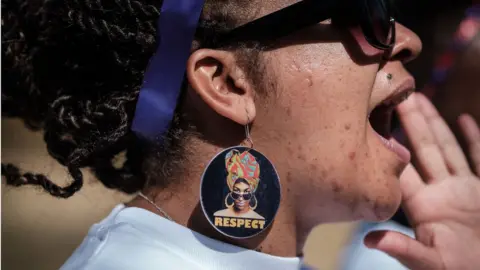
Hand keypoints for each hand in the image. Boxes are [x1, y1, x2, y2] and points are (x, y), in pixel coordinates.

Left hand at [364, 93, 479, 269]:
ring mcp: (463, 189)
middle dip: (412, 122)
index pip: (403, 168)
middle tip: (399, 95)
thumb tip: (369, 240)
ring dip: (437, 123)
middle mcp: (439, 191)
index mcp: (421, 204)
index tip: (378, 120)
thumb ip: (402, 248)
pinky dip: (475, 139)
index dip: (391, 144)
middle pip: (424, 149)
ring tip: (422, 99)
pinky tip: (465, 119)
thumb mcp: (427, 262)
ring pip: (447, 148)